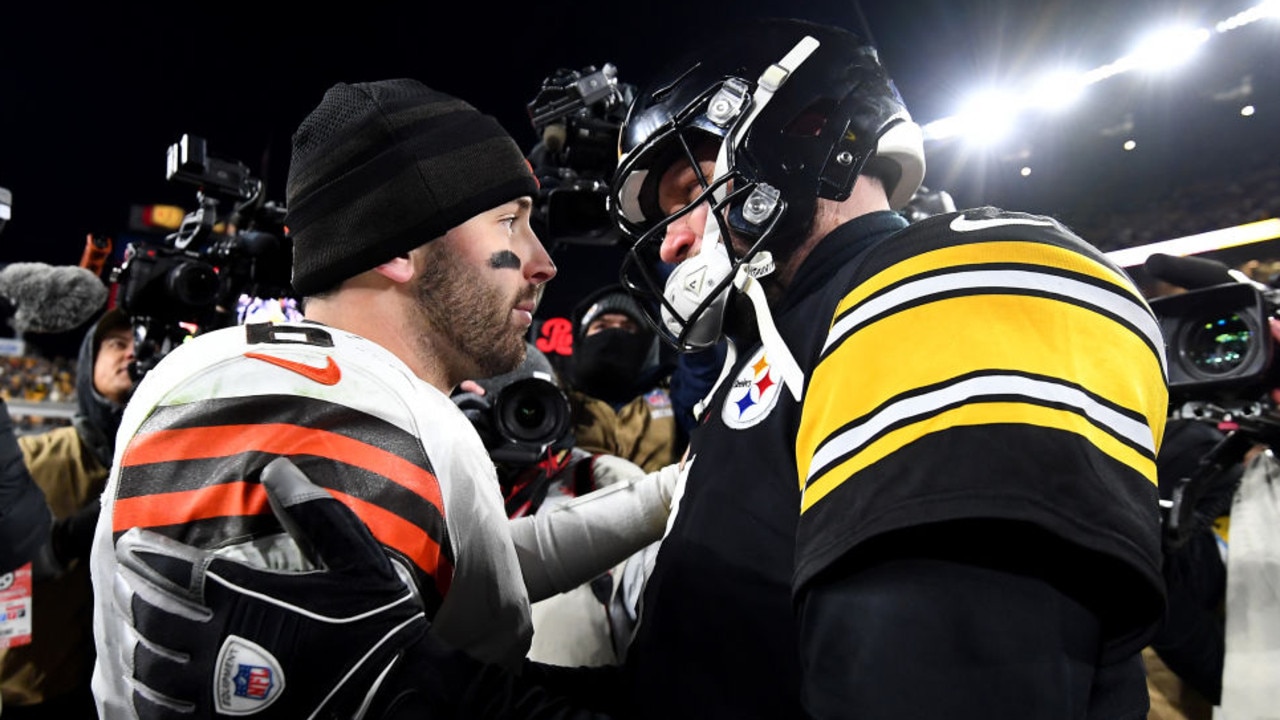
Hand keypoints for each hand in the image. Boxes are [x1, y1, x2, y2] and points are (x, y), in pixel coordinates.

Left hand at [116, 457, 430, 718]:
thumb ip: (314, 513)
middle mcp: (222, 648)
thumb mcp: (357, 558)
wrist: (395, 692)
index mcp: (248, 600)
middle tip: (128, 583)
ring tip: (137, 635)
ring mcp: (219, 696)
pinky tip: (152, 691)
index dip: (148, 556)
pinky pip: (166, 715)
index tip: (129, 545)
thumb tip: (277, 469)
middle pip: (155, 619)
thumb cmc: (376, 624)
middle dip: (137, 596)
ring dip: (140, 648)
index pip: (178, 571)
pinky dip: (151, 700)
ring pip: (153, 671)